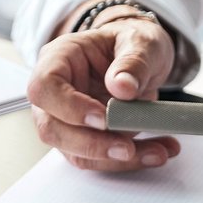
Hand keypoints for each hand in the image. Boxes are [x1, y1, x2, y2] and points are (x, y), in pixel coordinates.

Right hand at [27, 16, 180, 170]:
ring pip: (77, 153)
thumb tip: (122, 87)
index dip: (69, 108)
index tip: (104, 118)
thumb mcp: (141, 41)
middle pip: (52, 129)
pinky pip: (100, 159)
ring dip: (116, 159)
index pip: (44, 87)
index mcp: (58, 59)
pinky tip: (156, 152)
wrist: (141, 57)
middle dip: (92, 145)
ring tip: (157, 152)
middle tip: (127, 148)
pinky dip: (131, 161)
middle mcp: (55, 93)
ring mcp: (66, 120)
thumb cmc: (131, 43)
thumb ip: (133, 61)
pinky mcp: (84, 140)